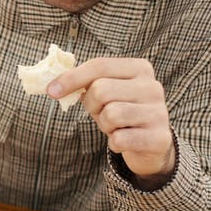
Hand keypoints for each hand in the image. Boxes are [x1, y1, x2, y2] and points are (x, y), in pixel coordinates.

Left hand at [50, 57, 175, 183]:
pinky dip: (114, 143)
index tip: (51, 91)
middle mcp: (153, 87)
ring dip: (104, 125)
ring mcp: (159, 112)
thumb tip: (52, 85)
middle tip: (101, 113)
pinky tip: (124, 140)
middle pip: (102, 90)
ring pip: (111, 114)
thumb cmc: (121, 111)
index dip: (72, 78)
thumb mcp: (105, 92)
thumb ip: (84, 82)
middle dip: (92, 106)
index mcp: (140, 68)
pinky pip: (120, 139)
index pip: (99, 66)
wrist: (151, 144)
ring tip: (115, 126)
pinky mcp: (159, 137)